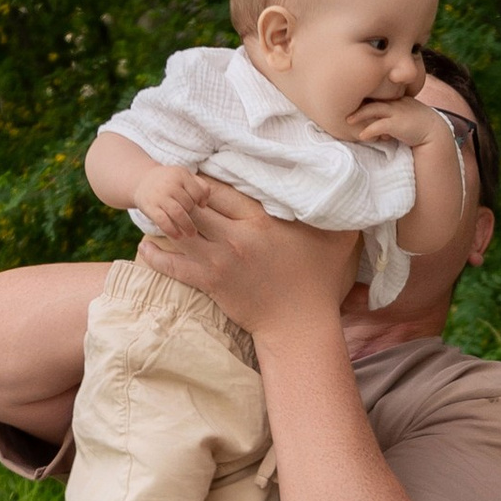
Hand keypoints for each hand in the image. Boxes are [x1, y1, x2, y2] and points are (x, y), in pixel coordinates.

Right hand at [130, 160, 215, 239]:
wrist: (142, 181)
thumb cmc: (169, 181)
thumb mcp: (183, 176)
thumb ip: (199, 185)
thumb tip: (203, 204)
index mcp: (180, 174)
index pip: (198, 192)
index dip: (200, 201)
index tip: (199, 207)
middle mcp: (170, 184)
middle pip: (188, 204)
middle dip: (191, 214)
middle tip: (192, 221)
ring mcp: (159, 196)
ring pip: (178, 213)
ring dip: (187, 226)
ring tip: (191, 234)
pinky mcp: (150, 207)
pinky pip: (163, 221)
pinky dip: (172, 231)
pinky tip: (178, 236)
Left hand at [136, 180, 362, 337]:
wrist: (299, 325)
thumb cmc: (319, 279)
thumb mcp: (336, 238)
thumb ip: (338, 208)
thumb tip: (354, 180)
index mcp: (261, 220)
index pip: (218, 189)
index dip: (202, 180)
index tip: (194, 175)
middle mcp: (236, 237)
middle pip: (193, 206)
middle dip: (178, 196)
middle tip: (167, 189)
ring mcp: (220, 262)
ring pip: (179, 232)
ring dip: (162, 222)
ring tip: (152, 211)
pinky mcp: (210, 283)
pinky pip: (173, 265)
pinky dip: (156, 255)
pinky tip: (146, 245)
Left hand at [349, 95, 442, 148]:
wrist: (434, 132)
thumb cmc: (416, 123)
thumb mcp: (402, 111)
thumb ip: (388, 111)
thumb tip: (372, 120)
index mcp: (394, 97)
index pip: (375, 92)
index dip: (362, 96)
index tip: (349, 99)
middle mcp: (394, 101)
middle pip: (371, 98)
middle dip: (356, 102)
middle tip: (341, 106)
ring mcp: (396, 111)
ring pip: (373, 109)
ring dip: (359, 115)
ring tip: (348, 120)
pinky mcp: (397, 124)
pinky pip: (380, 125)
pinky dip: (369, 130)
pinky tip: (362, 136)